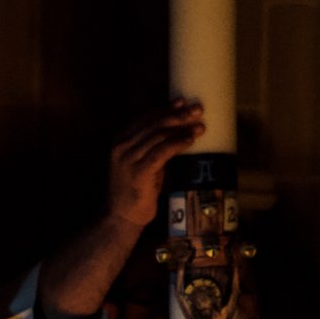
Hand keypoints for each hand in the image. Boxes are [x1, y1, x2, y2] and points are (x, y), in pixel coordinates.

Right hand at [108, 100, 204, 228]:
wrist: (121, 216)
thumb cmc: (135, 191)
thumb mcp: (142, 163)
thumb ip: (153, 148)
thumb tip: (179, 132)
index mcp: (119, 141)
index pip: (145, 118)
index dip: (165, 108)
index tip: (183, 102)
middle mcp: (122, 147)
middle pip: (154, 123)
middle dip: (178, 115)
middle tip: (198, 109)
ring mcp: (129, 159)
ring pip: (160, 135)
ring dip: (183, 128)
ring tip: (200, 127)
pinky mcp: (139, 171)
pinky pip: (162, 151)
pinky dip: (178, 143)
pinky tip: (190, 140)